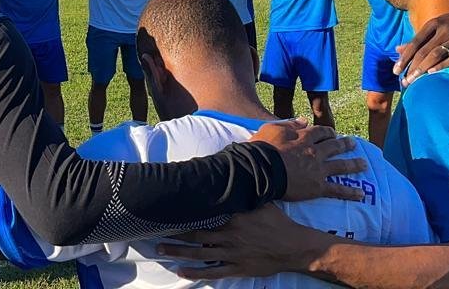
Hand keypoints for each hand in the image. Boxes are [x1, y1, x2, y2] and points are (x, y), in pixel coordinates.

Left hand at [158, 204, 316, 278]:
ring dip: (178, 252)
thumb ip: (245, 194)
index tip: (168, 208)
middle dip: (175, 232)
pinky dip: (196, 272)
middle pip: (196, 233)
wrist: (294, 247)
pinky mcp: (237, 268)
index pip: (204, 213)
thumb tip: (234, 176)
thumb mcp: (261, 202)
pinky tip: (182, 272)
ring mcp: (232, 253)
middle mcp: (229, 236)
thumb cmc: (278, 222)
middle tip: (154, 230)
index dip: (185, 212)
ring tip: (160, 249)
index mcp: (233, 217)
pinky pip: (213, 271)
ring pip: (199, 254)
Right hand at [248, 120, 365, 201]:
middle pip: (334, 146)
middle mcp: (315, 151)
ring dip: (354, 165)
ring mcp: (318, 169)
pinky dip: (350, 192)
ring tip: (364, 164)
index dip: (328, 132)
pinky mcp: (318, 186)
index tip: (333, 133)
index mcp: (304, 137)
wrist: (261, 169)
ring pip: (341, 166)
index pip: (321, 132)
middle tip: (354, 144)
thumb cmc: (262, 148)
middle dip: (345, 144)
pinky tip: (361, 194)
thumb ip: (290, 123)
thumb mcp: (272, 128)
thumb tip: (304, 120)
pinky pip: (337, 190)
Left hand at [394, 2, 448, 84]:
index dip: (404, 58)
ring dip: (423, 69)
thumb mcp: (437, 26)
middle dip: (412, 67)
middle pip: (423, 51)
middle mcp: (444, 30)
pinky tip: (433, 73)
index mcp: (434, 24)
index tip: (395, 71)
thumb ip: (419, 39)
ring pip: (436, 54)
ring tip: (414, 81)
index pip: (414, 43)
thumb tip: (397, 49)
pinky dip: (443, 65)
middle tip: (404, 82)